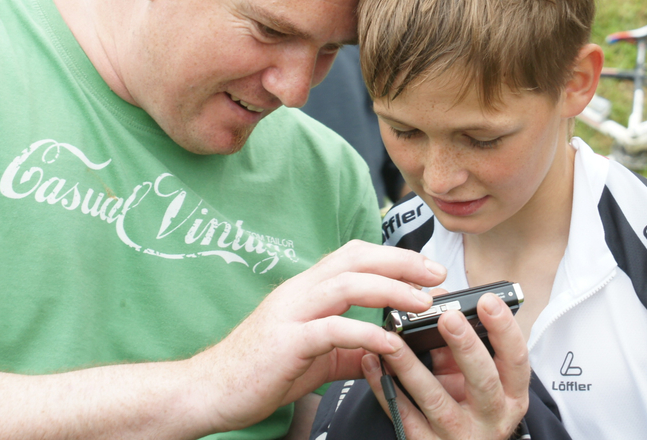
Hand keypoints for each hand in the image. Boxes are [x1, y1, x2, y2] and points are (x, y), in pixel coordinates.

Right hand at [188, 240, 447, 433]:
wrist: (208, 391)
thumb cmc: (259, 371)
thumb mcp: (316, 356)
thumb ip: (350, 349)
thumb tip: (386, 349)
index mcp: (306, 289)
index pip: (354, 255)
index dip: (393, 256)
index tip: (427, 268)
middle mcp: (299, 292)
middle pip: (356, 259)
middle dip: (402, 262)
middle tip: (437, 274)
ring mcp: (291, 314)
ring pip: (347, 284)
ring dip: (391, 289)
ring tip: (422, 301)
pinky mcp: (286, 342)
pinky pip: (332, 329)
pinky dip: (365, 332)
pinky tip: (390, 342)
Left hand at [362, 293, 529, 439]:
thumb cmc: (471, 404)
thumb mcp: (475, 374)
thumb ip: (462, 340)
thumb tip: (439, 297)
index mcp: (511, 393)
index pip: (516, 358)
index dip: (504, 329)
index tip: (487, 300)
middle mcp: (492, 416)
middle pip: (483, 380)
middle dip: (465, 346)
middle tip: (447, 316)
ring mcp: (460, 434)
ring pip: (435, 400)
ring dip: (411, 367)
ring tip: (394, 340)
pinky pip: (404, 417)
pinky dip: (385, 389)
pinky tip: (374, 363)